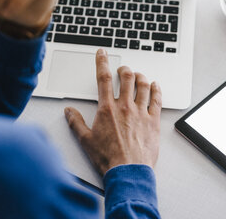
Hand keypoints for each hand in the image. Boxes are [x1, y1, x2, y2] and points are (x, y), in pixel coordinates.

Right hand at [64, 49, 161, 175]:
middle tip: (123, 69)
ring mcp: (141, 113)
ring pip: (143, 85)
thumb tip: (69, 111)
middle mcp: (125, 107)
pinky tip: (155, 86)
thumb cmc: (108, 158)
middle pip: (127, 78)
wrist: (128, 171)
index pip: (104, 78)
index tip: (103, 53)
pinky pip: (157, 100)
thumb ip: (76, 122)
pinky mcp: (153, 121)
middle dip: (124, 69)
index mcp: (107, 109)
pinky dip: (157, 90)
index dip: (102, 62)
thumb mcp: (85, 140)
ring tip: (138, 75)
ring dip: (140, 76)